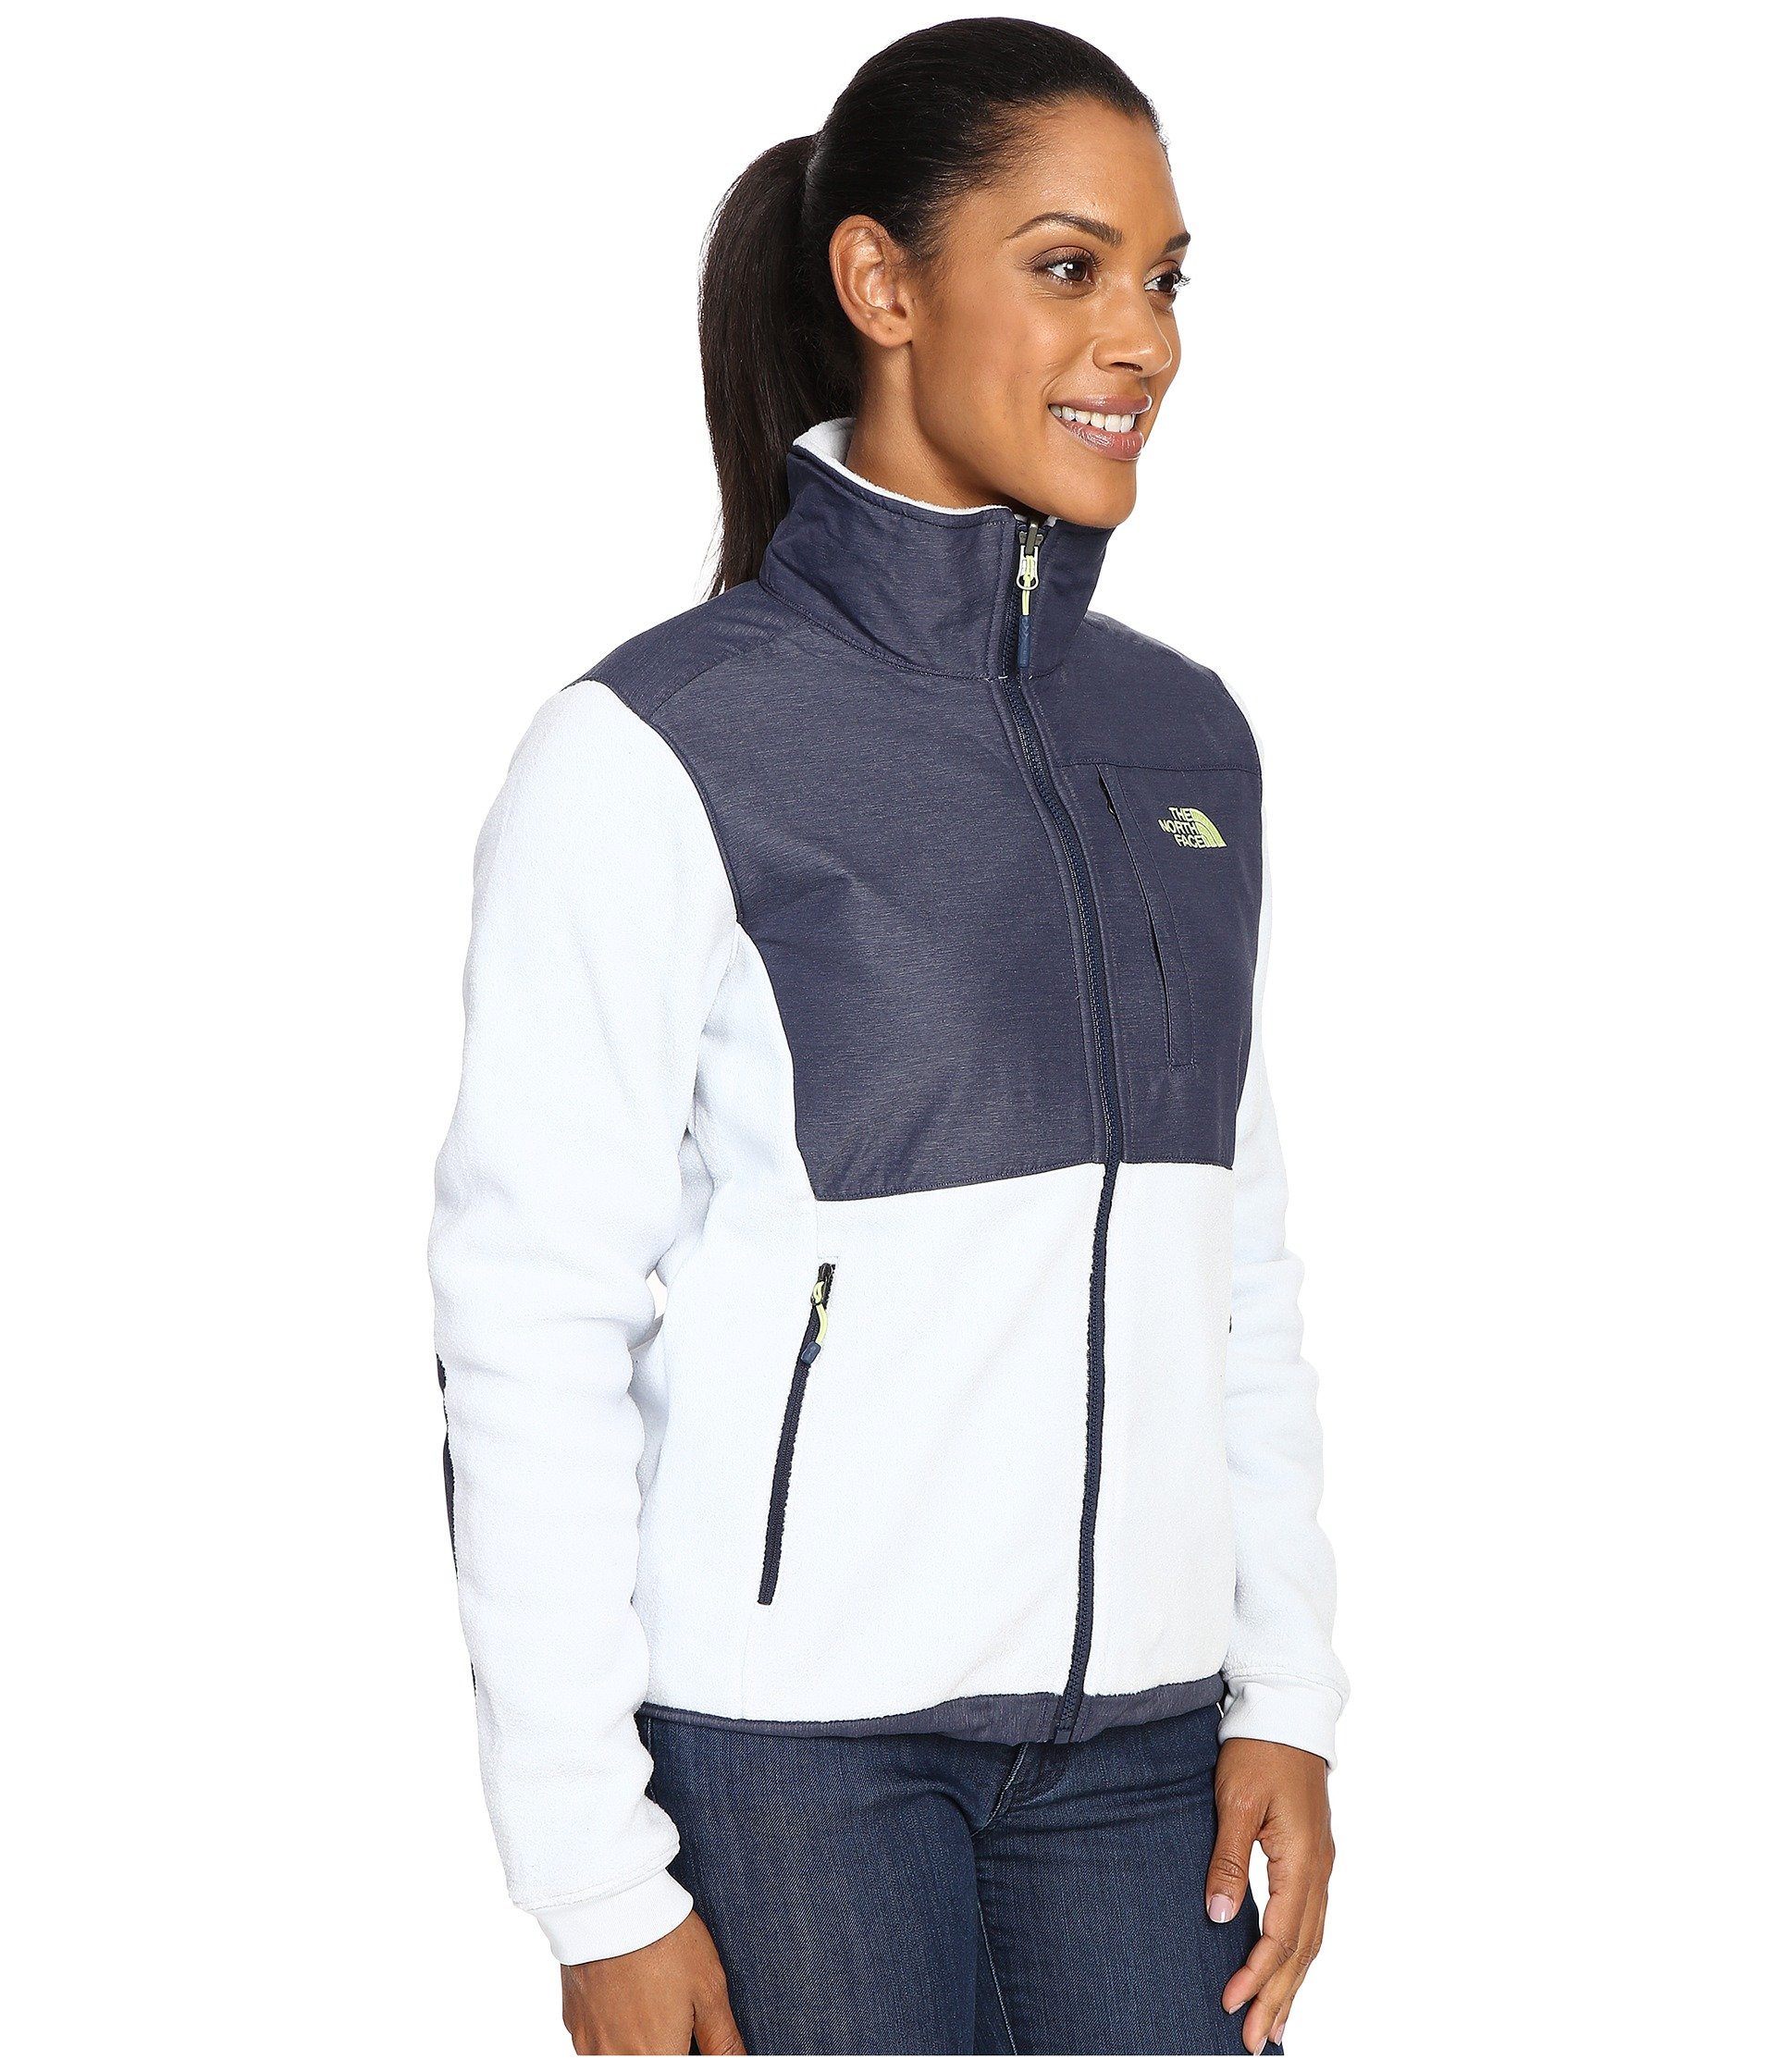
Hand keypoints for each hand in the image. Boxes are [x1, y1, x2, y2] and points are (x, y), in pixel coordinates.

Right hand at [560, 1910, 745, 2055]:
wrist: (612, 1902)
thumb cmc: (665, 1941)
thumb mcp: (709, 1991)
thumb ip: (723, 2042)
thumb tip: (738, 2065)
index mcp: (656, 2056)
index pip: (680, 2070)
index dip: (689, 2053)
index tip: (692, 2036)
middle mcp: (618, 2059)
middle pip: (647, 2061)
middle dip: (666, 2045)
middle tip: (674, 2014)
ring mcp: (590, 2044)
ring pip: (620, 2058)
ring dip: (638, 2044)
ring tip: (653, 2003)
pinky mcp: (573, 2023)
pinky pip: (596, 2044)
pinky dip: (614, 2031)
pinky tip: (628, 1997)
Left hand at [1206, 1736, 1334, 2054]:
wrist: (1287, 1711)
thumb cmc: (1258, 1750)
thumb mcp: (1236, 1801)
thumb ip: (1229, 1859)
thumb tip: (1221, 1916)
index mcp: (1303, 1860)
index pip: (1281, 1935)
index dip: (1257, 1974)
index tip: (1231, 2003)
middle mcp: (1319, 1870)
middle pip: (1302, 1950)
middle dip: (1277, 1997)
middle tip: (1253, 2041)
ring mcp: (1320, 1866)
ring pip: (1310, 1941)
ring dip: (1291, 1985)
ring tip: (1273, 2025)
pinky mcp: (1313, 1859)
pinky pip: (1311, 1921)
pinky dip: (1299, 1957)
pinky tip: (1287, 1973)